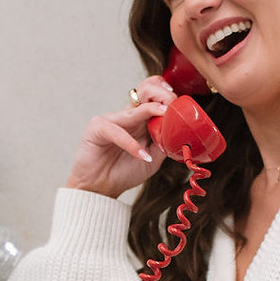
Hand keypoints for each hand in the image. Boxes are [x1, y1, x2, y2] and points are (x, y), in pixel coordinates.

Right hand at [66, 75, 174, 197]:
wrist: (100, 189)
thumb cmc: (123, 173)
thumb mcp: (153, 159)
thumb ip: (164, 143)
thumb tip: (181, 133)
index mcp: (140, 120)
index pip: (153, 96)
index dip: (166, 94)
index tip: (179, 102)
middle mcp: (127, 116)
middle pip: (145, 92)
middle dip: (162, 94)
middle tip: (173, 103)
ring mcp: (112, 119)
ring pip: (134, 108)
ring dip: (152, 109)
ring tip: (165, 114)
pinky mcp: (98, 127)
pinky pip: (118, 132)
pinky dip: (132, 144)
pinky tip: (142, 155)